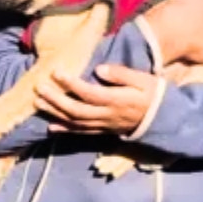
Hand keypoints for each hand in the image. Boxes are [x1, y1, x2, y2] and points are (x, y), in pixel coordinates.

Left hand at [34, 65, 157, 135]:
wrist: (164, 119)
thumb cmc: (153, 94)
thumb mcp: (143, 80)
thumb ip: (121, 75)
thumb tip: (99, 69)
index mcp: (116, 100)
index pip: (88, 93)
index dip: (71, 84)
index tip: (56, 71)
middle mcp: (107, 115)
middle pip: (76, 109)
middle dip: (56, 99)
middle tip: (39, 87)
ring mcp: (104, 125)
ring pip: (75, 122)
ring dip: (55, 113)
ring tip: (38, 103)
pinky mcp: (103, 131)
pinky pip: (81, 132)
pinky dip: (65, 129)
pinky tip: (50, 126)